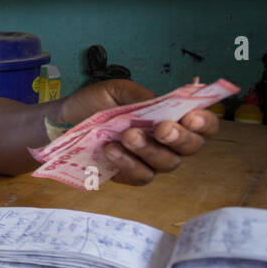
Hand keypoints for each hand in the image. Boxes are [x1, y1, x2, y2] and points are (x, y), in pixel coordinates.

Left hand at [58, 79, 219, 185]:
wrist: (61, 122)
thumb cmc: (93, 105)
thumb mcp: (118, 91)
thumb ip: (143, 96)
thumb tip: (163, 103)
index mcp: (171, 117)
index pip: (203, 124)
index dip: (205, 122)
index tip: (191, 116)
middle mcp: (167, 142)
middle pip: (191, 147)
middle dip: (179, 137)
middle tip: (161, 128)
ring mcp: (150, 161)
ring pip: (167, 163)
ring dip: (150, 149)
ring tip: (128, 136)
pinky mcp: (131, 175)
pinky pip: (141, 175)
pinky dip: (128, 163)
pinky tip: (112, 150)